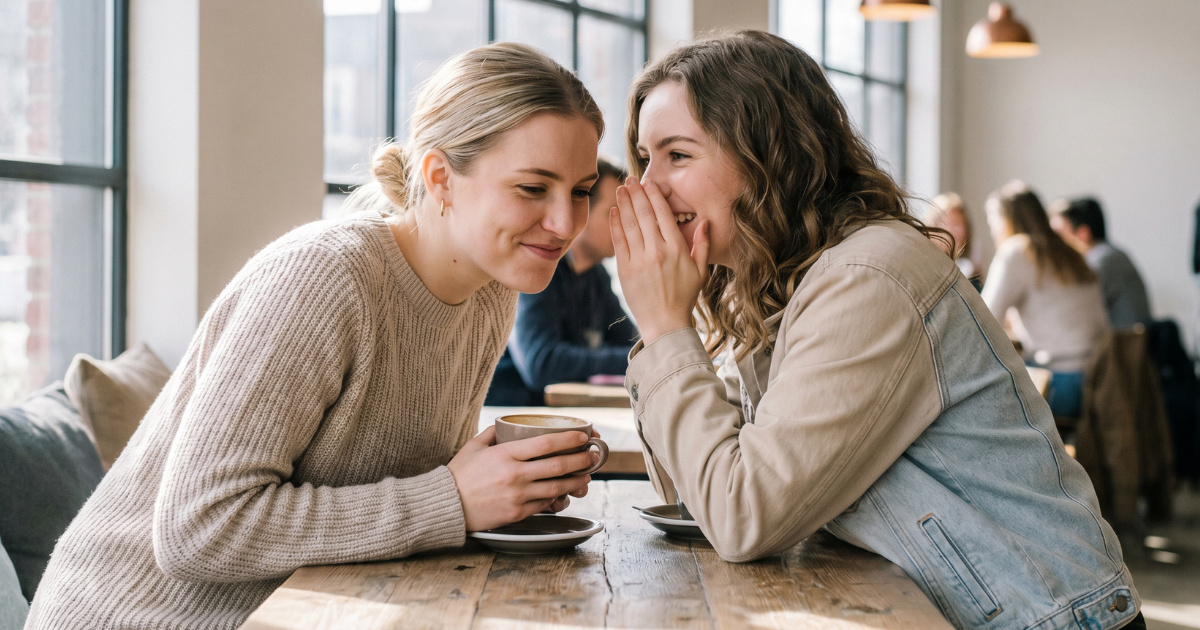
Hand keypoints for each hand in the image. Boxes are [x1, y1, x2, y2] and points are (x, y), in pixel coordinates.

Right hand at [447, 426, 598, 531]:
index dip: (568, 439)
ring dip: (575, 481)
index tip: (582, 436)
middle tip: (592, 456)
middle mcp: (514, 475)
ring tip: (586, 475)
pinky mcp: (517, 513)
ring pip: (556, 487)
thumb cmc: (459, 474)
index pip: (545, 444)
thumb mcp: (474, 446)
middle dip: (580, 460)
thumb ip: (494, 433)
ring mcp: (517, 496)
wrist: (446, 506)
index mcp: (505, 455)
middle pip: (557, 466)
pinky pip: (544, 504)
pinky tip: (565, 492)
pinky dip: (557, 497)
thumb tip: (510, 425)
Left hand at [610, 177, 709, 345]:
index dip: (654, 197)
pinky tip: (613, 211)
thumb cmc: (685, 298)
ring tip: (620, 189)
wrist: (665, 323)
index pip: (663, 215)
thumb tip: (705, 222)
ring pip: (629, 225)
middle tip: (630, 179)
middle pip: (644, 215)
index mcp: (677, 250)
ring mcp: (639, 261)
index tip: (649, 183)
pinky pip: (619, 242)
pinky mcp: (625, 270)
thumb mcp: (701, 272)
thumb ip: (703, 245)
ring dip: (623, 204)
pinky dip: (615, 224)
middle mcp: (657, 252)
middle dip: (636, 194)